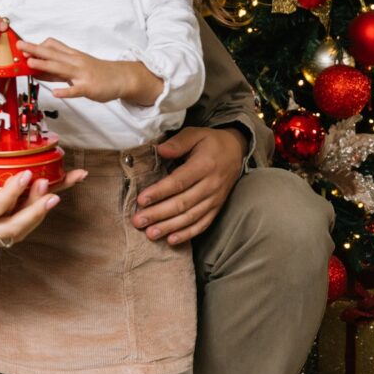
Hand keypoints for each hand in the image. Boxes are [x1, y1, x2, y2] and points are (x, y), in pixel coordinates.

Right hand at [0, 135, 81, 270]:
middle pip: (13, 229)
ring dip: (34, 218)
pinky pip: (7, 237)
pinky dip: (23, 223)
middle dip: (36, 211)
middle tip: (53, 192)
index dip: (12, 192)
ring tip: (50, 198)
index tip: (27, 175)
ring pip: (14, 236)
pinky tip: (33, 209)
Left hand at [18, 38, 130, 101]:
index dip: (37, 46)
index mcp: (72, 56)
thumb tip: (37, 70)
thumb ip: (56, 69)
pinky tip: (55, 93)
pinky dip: (65, 91)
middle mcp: (76, 62)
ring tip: (30, 63)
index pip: (53, 46)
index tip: (22, 45)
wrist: (121, 77)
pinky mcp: (89, 87)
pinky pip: (76, 89)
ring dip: (45, 65)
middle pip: (53, 54)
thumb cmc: (96, 72)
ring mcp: (82, 74)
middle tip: (19, 46)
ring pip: (61, 68)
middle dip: (35, 49)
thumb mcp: (76, 67)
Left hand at [131, 126, 245, 244]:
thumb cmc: (210, 142)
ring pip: (191, 217)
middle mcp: (211, 185)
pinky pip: (203, 224)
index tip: (141, 200)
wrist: (236, 151)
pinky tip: (171, 240)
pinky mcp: (217, 207)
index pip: (179, 182)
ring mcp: (215, 199)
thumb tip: (159, 150)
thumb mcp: (195, 133)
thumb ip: (177, 142)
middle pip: (182, 203)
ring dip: (170, 227)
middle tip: (138, 221)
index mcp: (204, 165)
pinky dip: (188, 234)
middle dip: (158, 214)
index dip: (159, 192)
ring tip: (150, 234)